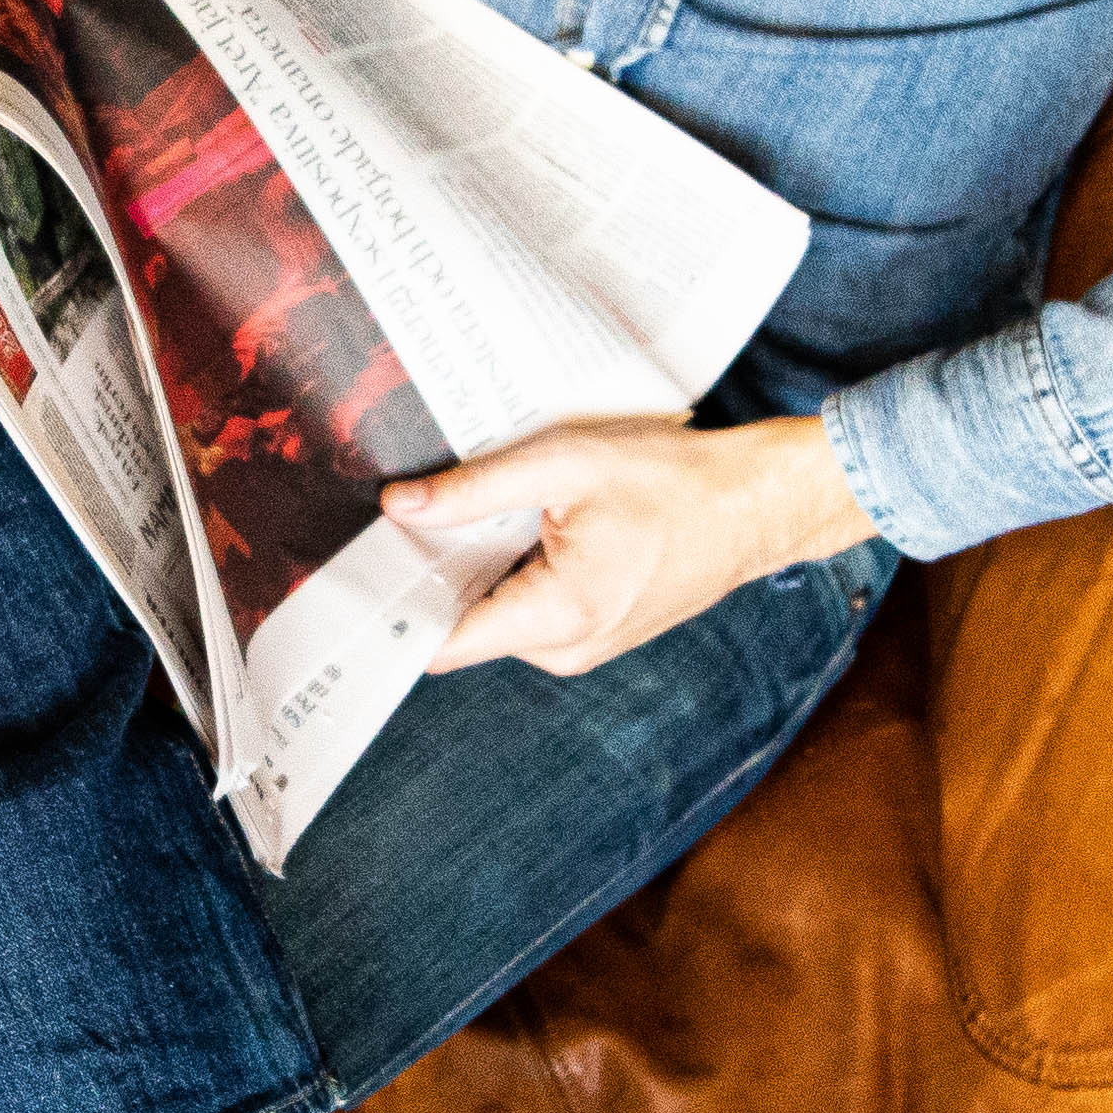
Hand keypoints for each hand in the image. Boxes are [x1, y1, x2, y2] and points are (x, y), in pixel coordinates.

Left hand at [393, 415, 875, 679]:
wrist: (758, 505)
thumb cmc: (676, 480)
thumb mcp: (566, 463)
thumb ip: (475, 489)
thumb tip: (399, 507)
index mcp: (556, 615)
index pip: (442, 642)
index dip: (393, 610)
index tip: (354, 576)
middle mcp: (565, 648)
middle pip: (461, 626)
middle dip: (432, 575)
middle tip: (407, 515)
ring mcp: (583, 647)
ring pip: (494, 616)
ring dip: (475, 570)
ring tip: (475, 510)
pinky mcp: (595, 632)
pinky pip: (528, 611)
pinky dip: (511, 572)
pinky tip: (520, 525)